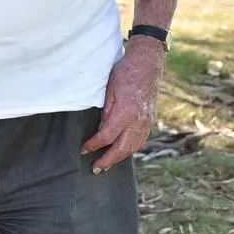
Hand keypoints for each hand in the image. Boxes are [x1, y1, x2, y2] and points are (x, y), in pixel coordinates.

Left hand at [80, 37, 167, 172]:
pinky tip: (120, 152)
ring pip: (133, 147)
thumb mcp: (108, 89)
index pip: (107, 136)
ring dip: (119, 158)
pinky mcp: (150, 120)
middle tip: (95, 169)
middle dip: (108, 160)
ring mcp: (147, 122)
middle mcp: (139, 121)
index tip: (83, 149)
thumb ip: (104, 110)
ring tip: (106, 165)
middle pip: (122, 148)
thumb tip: (100, 128)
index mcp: (126, 112)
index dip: (94, 145)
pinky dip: (129, 149)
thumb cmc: (124, 73)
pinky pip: (140, 140)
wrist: (147, 65)